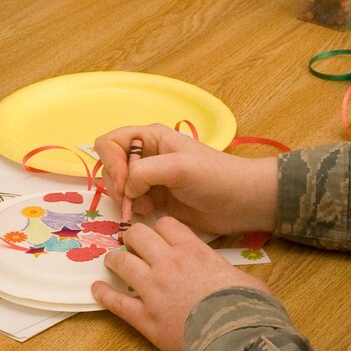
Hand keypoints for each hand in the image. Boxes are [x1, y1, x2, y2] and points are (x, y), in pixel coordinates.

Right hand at [92, 124, 278, 235]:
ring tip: (145, 207)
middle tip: (133, 200)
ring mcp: (150, 177)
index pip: (110, 143)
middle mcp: (147, 154)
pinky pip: (130, 201)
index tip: (125, 184)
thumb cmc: (215, 178)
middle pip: (110, 165)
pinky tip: (149, 212)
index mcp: (151, 138)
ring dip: (125, 198)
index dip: (110, 163)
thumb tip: (127, 188)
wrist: (240, 202)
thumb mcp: (180, 167)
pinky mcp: (155, 197)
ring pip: (118, 185)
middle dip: (116, 184)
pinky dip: (133, 208)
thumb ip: (145, 172)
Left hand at [93, 215, 271, 350]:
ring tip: (113, 261)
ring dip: (115, 259)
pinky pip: (116, 302)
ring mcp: (152, 290)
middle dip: (134, 237)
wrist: (235, 341)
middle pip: (138, 235)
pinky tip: (96, 289)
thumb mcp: (245, 280)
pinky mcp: (143, 318)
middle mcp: (168, 264)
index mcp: (193, 251)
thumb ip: (227, 271)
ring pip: (121, 262)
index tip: (161, 234)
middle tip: (134, 244)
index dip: (161, 228)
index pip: (166, 225)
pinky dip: (104, 294)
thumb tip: (228, 276)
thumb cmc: (247, 308)